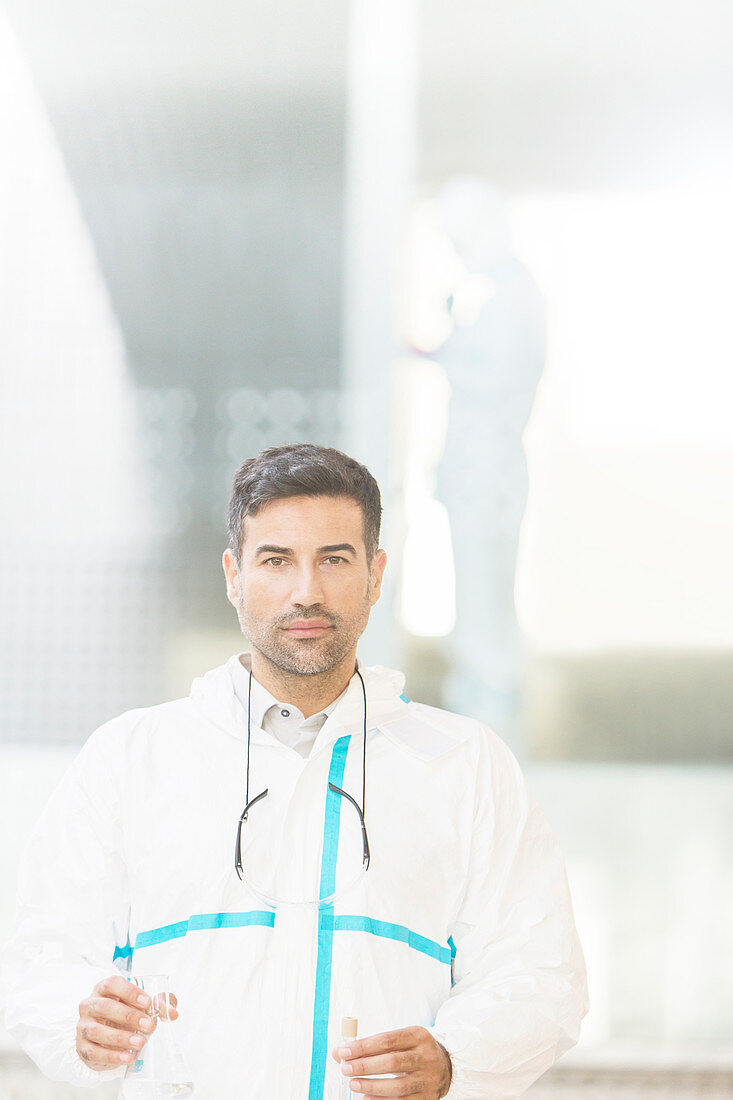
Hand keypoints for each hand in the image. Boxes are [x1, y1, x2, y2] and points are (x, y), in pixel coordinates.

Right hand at [76, 975, 177, 1070]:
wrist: (103, 1039)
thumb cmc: (123, 1016)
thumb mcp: (140, 1006)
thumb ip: (158, 1004)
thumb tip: (173, 1012)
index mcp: (103, 989)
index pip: (112, 983)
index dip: (130, 991)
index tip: (147, 1002)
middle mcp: (90, 1005)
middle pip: (105, 1007)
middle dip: (129, 1016)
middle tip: (149, 1025)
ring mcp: (83, 1026)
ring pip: (97, 1030)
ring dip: (121, 1037)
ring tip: (141, 1042)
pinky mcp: (82, 1047)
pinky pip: (94, 1052)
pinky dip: (112, 1055)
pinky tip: (127, 1057)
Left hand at [331, 1025, 451, 1097]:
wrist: (445, 1067)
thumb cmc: (413, 1051)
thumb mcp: (400, 1040)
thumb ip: (371, 1046)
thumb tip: (340, 1053)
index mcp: (418, 1036)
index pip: (387, 1040)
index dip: (363, 1046)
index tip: (344, 1051)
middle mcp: (426, 1056)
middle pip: (392, 1062)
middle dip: (365, 1066)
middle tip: (345, 1068)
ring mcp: (428, 1079)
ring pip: (397, 1086)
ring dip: (371, 1086)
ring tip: (353, 1084)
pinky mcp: (426, 1098)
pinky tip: (366, 1097)